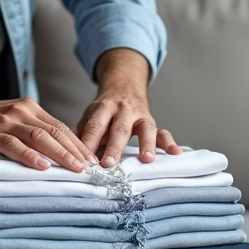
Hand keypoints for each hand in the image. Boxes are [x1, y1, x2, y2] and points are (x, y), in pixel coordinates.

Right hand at [0, 69, 97, 172]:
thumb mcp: (11, 122)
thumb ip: (31, 132)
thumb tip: (56, 154)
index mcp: (29, 108)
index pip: (60, 127)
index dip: (78, 143)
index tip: (91, 159)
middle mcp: (22, 111)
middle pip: (56, 132)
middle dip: (75, 150)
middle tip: (90, 168)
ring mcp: (7, 121)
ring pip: (40, 138)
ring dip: (60, 154)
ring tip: (74, 168)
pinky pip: (15, 145)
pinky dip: (30, 156)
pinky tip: (42, 167)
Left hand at [77, 48, 181, 166]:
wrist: (124, 84)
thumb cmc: (105, 108)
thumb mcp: (91, 114)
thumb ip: (83, 132)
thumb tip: (72, 152)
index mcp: (103, 107)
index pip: (95, 126)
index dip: (89, 143)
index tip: (85, 161)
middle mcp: (123, 110)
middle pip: (119, 129)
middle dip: (114, 147)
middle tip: (108, 164)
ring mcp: (140, 116)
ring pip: (144, 129)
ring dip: (145, 144)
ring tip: (146, 159)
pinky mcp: (152, 122)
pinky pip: (162, 132)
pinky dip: (170, 143)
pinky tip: (176, 153)